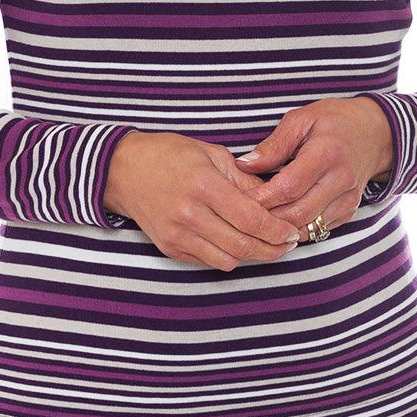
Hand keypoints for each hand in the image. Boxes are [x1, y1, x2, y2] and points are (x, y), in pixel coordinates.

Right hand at [105, 131, 302, 269]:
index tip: (292, 231)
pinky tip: (238, 242)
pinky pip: (209, 261)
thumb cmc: (170, 155)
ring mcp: (177, 235)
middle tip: (288, 243)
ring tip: (267, 244)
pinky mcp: (170, 248)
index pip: (250, 219)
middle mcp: (189, 214)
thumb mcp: (212, 154)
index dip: (277, 230)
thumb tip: (275, 200)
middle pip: (243, 246)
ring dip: (253, 256)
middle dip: (273, 249)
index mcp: (203, 185)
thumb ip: (245, 181)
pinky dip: (228, 256)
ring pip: (228, 260)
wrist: (124, 170)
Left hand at [234, 97, 393, 241]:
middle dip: (268, 220)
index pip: (289, 187)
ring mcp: (348, 199)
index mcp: (326, 154)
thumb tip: (244, 164)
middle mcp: (340, 180)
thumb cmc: (333, 121)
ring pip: (309, 227)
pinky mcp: (350, 211)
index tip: (239, 201)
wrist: (374, 132)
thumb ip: (273, 145)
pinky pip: (320, 229)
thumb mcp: (301, 120)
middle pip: (298, 213)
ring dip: (281, 229)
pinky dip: (298, 229)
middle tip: (243, 217)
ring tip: (258, 222)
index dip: (262, 199)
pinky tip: (281, 220)